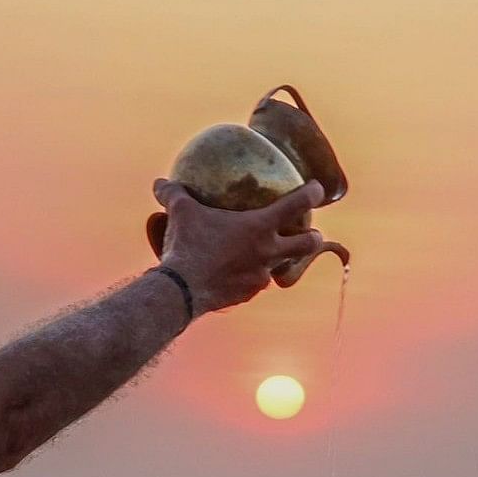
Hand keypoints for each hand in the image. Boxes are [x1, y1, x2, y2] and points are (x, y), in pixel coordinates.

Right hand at [152, 178, 325, 314]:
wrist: (182, 290)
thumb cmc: (187, 245)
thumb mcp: (180, 213)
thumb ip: (174, 194)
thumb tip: (160, 182)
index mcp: (259, 226)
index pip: (297, 204)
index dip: (313, 194)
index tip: (318, 189)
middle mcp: (267, 252)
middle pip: (307, 245)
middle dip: (314, 238)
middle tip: (312, 233)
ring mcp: (259, 276)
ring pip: (280, 268)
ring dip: (278, 261)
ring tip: (266, 257)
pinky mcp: (247, 294)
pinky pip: (255, 284)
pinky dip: (250, 278)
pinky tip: (236, 275)